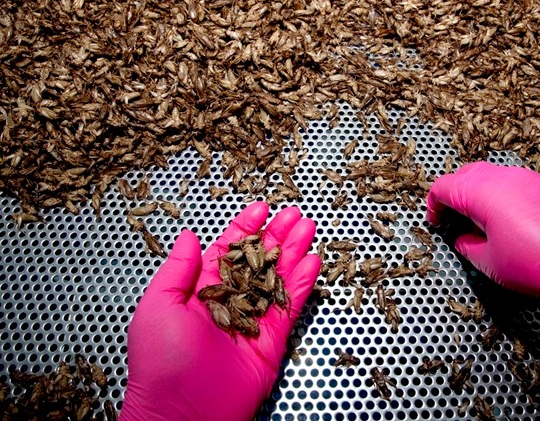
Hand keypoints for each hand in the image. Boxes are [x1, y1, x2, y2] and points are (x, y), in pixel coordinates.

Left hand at [119, 201, 320, 420]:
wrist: (183, 414)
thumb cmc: (161, 364)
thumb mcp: (158, 305)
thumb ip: (178, 268)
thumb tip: (188, 235)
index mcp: (201, 291)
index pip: (227, 249)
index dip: (245, 227)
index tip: (260, 207)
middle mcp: (229, 301)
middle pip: (258, 259)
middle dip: (276, 235)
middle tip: (293, 213)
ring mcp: (253, 319)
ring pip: (278, 277)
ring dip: (294, 251)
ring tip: (308, 227)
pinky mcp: (273, 340)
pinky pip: (291, 305)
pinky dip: (303, 283)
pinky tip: (312, 262)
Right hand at [427, 162, 539, 328]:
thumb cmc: (539, 264)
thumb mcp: (490, 264)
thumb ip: (468, 247)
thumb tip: (463, 240)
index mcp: (482, 192)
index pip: (443, 187)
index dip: (433, 205)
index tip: (435, 222)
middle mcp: (503, 177)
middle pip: (465, 175)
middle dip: (453, 196)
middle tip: (453, 221)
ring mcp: (527, 177)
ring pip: (489, 176)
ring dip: (477, 194)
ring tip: (480, 223)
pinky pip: (512, 182)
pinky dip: (499, 195)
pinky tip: (506, 222)